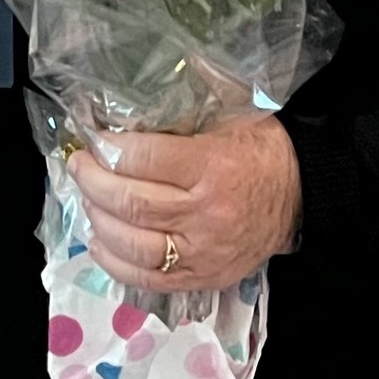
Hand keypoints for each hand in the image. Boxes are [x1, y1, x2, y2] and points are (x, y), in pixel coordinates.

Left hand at [67, 112, 300, 291]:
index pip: (144, 159)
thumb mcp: (229, 112)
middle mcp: (205, 213)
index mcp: (212, 165)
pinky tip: (99, 241)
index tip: (92, 137)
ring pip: (134, 245)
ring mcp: (203, 252)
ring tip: (87, 200)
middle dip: (93, 182)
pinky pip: (148, 279)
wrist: (301, 195)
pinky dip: (115, 263)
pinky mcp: (203, 278)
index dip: (109, 148)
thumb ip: (184, 107)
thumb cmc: (259, 148)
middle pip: (132, 203)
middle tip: (78, 165)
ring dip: (98, 220)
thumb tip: (129, 98)